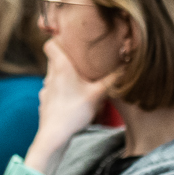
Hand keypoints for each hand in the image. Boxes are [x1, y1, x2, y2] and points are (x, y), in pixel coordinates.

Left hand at [31, 38, 113, 163]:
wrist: (54, 136)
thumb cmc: (74, 112)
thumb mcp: (98, 94)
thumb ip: (114, 79)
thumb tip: (128, 65)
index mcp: (60, 67)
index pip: (50, 44)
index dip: (57, 39)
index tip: (67, 38)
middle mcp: (50, 76)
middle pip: (54, 60)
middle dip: (67, 59)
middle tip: (81, 59)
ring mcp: (45, 90)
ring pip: (53, 76)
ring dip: (64, 76)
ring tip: (78, 80)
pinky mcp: (45, 103)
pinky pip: (53, 91)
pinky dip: (60, 91)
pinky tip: (71, 99)